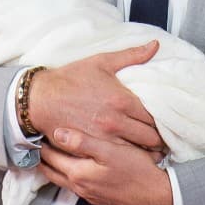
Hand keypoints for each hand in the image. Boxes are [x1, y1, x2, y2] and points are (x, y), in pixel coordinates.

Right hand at [27, 42, 161, 149]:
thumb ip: (132, 55)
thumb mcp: (102, 62)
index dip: (163, 121)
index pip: (155, 117)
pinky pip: (118, 159)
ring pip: (138, 152)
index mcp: (122, 100)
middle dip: (158, 138)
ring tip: (150, 149)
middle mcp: (116, 122)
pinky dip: (128, 158)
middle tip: (160, 138)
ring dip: (146, 151)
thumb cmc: (70, 79)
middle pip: (151, 138)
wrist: (40, 98)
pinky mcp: (92, 149)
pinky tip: (131, 156)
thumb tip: (155, 45)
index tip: (163, 122)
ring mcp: (104, 138)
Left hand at [40, 128, 172, 204]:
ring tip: (46, 151)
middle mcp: (79, 186)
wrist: (158, 195)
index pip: (50, 157)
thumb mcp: (110, 151)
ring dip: (52, 165)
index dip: (39, 143)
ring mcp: (88, 194)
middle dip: (40, 156)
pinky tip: (70, 164)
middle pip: (51, 170)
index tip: (31, 130)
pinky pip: (74, 183)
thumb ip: (83, 142)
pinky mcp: (98, 197)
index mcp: (78, 173)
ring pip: (61, 178)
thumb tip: (57, 132)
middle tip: (32, 140)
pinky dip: (65, 172)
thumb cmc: (136, 170)